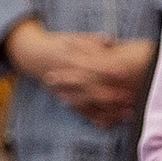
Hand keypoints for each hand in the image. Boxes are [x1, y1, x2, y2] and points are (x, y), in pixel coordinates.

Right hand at [10, 23, 140, 123]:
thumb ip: (92, 40)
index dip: (108, 69)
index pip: (91, 64)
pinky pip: (80, 111)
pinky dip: (94, 117)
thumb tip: (110, 40)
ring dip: (106, 109)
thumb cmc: (57, 44)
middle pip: (90, 86)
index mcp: (71, 57)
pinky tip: (109, 122)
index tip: (124, 73)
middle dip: (110, 93)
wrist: (32, 55)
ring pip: (87, 102)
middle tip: (130, 97)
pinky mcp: (65, 98)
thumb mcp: (73, 38)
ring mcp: (65, 89)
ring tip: (125, 113)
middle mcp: (67, 75)